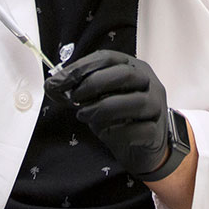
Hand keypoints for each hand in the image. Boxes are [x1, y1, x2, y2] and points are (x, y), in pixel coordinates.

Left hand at [45, 51, 172, 176]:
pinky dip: (118, 132)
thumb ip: (79, 91)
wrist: (140, 149)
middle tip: (74, 99)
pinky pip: (139, 130)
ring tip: (84, 116)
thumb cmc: (118, 119)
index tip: (57, 82)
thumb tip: (52, 86)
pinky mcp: (156, 131)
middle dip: (94, 84)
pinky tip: (105, 133)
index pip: (107, 58)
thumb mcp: (97, 100)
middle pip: (125, 74)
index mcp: (133, 67)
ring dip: (103, 108)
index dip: (80, 67)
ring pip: (135, 102)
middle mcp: (148, 82)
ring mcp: (156, 106)